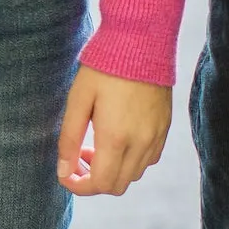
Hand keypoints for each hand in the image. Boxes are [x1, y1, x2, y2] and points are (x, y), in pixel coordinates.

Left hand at [57, 67, 171, 197]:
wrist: (140, 42)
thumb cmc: (104, 68)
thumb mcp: (78, 100)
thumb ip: (69, 139)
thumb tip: (63, 171)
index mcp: (116, 137)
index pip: (99, 184)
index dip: (78, 187)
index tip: (65, 175)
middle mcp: (140, 143)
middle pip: (116, 186)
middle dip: (93, 180)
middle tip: (78, 157)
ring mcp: (156, 137)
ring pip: (133, 176)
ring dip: (112, 171)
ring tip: (96, 145)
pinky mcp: (164, 128)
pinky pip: (148, 160)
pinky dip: (130, 161)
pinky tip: (118, 139)